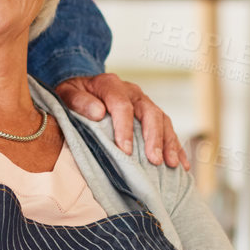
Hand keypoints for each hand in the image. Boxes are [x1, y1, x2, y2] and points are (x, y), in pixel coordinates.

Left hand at [54, 72, 188, 165]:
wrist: (82, 88)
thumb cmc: (73, 95)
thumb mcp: (67, 94)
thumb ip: (79, 101)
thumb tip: (98, 112)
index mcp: (111, 85)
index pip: (122, 105)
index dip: (125, 128)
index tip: (125, 151)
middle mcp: (132, 92)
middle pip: (149, 112)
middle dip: (153, 137)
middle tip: (154, 159)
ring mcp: (144, 103)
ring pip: (163, 120)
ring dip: (168, 143)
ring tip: (170, 164)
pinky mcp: (151, 115)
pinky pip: (167, 130)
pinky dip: (176, 147)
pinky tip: (182, 164)